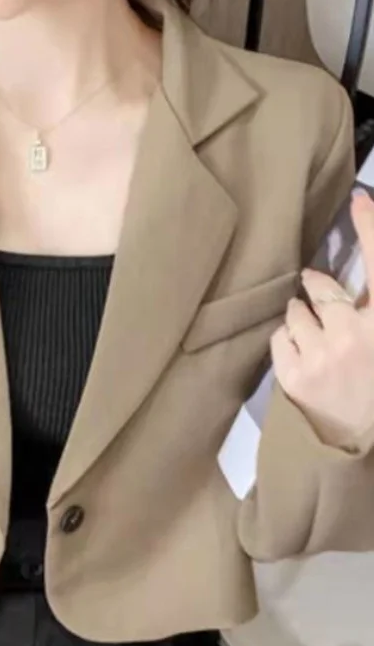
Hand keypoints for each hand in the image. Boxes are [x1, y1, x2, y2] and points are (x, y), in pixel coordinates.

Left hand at [271, 189, 373, 447]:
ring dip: (303, 319)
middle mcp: (357, 335)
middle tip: (327, 309)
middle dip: (319, 290)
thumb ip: (368, 309)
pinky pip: (280, 337)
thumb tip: (337, 272)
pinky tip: (305, 357)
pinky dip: (288, 340)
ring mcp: (322, 356)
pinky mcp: (294, 376)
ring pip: (296, 312)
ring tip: (319, 343)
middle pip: (322, 287)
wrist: (363, 445)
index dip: (371, 229)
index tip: (359, 201)